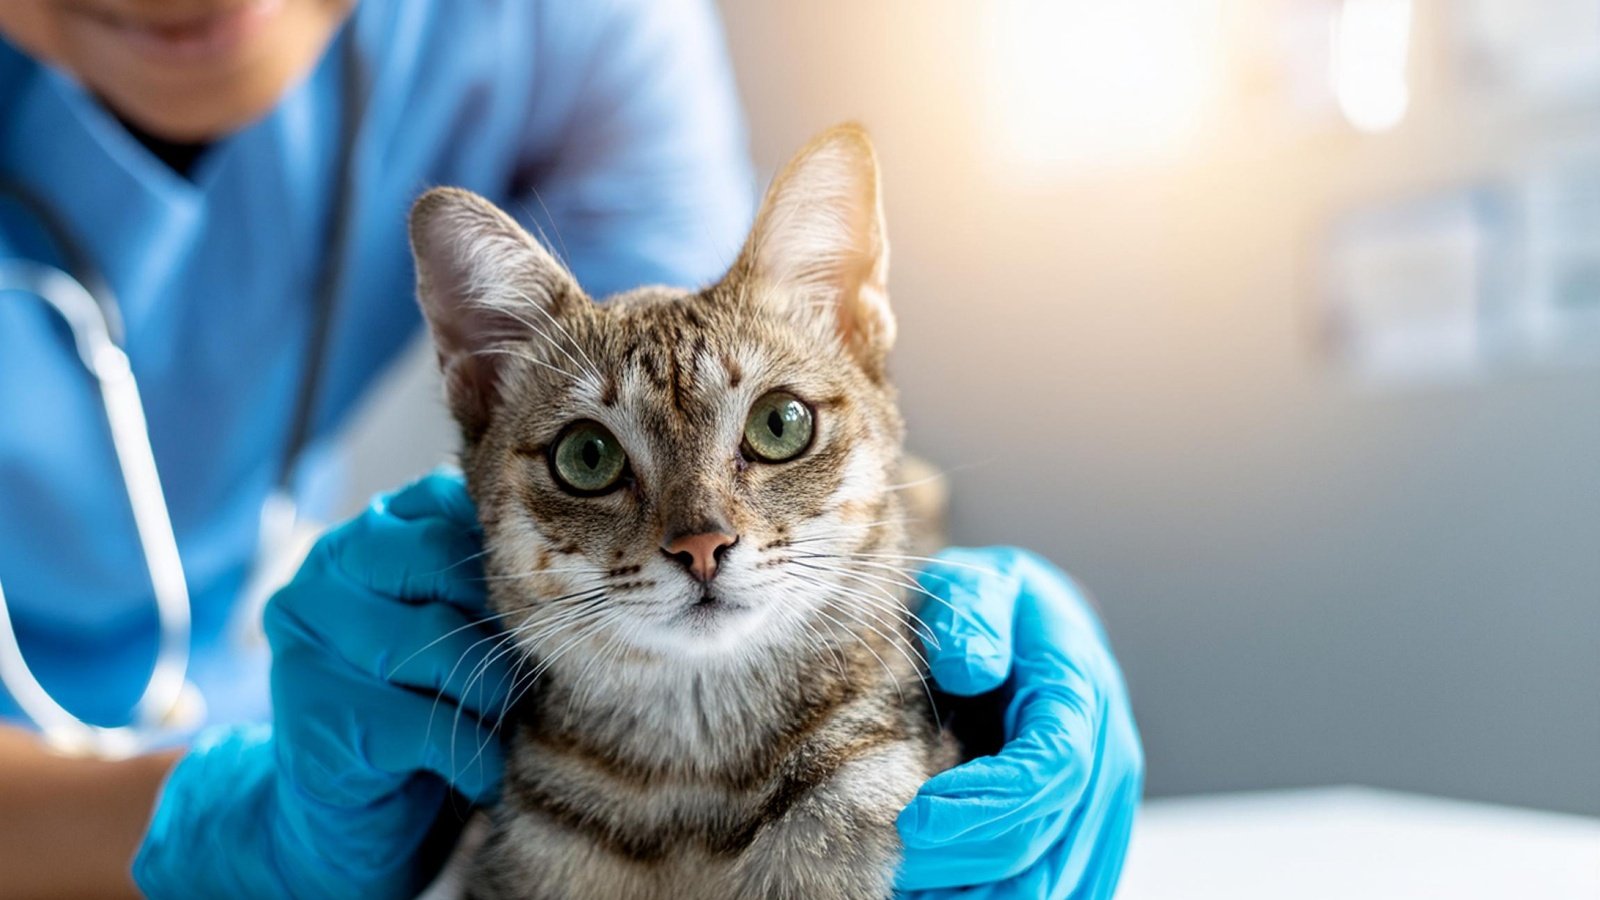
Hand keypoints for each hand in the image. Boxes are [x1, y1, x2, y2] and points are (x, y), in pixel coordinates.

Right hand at [134, 471, 513, 898]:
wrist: (345, 808)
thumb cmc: (425, 696)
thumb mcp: (458, 620)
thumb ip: (492, 578)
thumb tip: (580, 570)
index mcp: (373, 528)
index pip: (454, 503)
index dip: (514, 552)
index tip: (555, 596)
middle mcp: (329, 567)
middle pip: (446, 561)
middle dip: (508, 620)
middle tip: (540, 666)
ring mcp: (313, 639)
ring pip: (440, 641)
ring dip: (496, 692)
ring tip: (513, 720)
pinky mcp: (321, 714)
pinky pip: (428, 724)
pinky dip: (476, 755)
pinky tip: (488, 772)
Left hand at [896, 547, 1143, 898]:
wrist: (1033, 627)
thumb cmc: (992, 607)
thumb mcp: (976, 584)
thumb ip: (973, 614)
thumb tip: (970, 666)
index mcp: (1082, 695)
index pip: (1051, 770)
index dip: (984, 805)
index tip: (912, 817)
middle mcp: (1106, 762)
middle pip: (1040, 842)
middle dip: (956, 859)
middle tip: (878, 857)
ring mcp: (1100, 810)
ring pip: (1045, 885)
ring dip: (970, 893)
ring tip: (895, 883)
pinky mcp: (1084, 844)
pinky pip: (1049, 892)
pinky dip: (986, 899)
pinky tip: (931, 894)